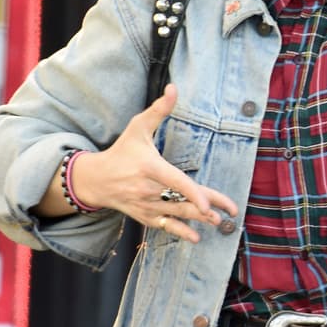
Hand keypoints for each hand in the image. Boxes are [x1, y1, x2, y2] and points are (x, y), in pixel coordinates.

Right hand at [72, 85, 239, 241]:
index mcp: (150, 168)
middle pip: (183, 202)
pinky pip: (165, 227)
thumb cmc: (121, 152)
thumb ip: (158, 110)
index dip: (195, 195)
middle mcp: (148, 190)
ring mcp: (146, 205)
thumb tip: (174, 88)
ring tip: (220, 222)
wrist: (95, 180)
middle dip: (207, 209)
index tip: (210, 206)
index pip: (176, 184)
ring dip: (199, 220)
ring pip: (177, 216)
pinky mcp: (144, 216)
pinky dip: (180, 233)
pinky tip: (196, 238)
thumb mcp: (137, 127)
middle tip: (231, 213)